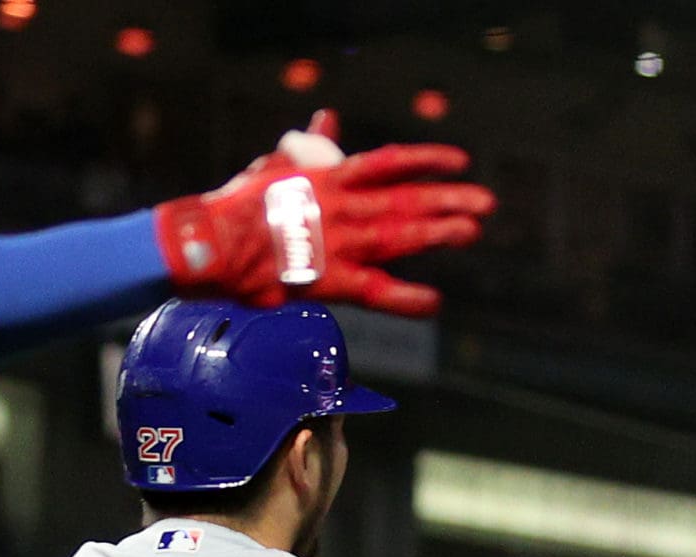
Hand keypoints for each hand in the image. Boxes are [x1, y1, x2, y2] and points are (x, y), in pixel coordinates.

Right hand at [154, 112, 494, 315]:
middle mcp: (341, 208)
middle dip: (449, 199)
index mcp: (329, 179)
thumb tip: (327, 115)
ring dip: (439, 233)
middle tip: (486, 202)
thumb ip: (311, 144)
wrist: (209, 244)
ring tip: (472, 231)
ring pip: (400, 236)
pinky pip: (377, 292)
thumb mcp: (278, 165)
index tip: (459, 161)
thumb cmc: (239, 206)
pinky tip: (435, 301)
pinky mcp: (329, 281)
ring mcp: (338, 244)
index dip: (427, 161)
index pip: (389, 163)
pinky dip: (407, 299)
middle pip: (406, 200)